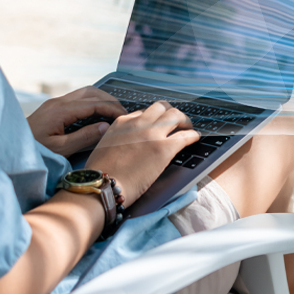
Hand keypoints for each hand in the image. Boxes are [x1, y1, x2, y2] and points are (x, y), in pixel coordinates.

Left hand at [27, 87, 126, 156]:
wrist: (9, 149)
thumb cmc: (34, 151)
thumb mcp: (60, 149)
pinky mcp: (52, 107)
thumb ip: (84, 137)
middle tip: (123, 114)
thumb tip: (106, 126)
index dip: (113, 109)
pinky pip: (77, 98)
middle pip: (91, 92)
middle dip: (110, 100)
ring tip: (114, 112)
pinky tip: (97, 113)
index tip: (126, 118)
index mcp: (61, 111)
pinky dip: (92, 102)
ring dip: (102, 99)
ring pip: (85, 92)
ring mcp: (54, 103)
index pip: (94, 104)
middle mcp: (58, 102)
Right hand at [85, 102, 199, 207]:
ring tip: (187, 128)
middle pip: (162, 107)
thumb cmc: (99, 173)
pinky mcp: (164, 148)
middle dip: (171, 114)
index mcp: (122, 122)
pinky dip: (192, 135)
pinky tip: (194, 139)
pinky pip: (186, 135)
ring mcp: (152, 134)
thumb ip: (117, 137)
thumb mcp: (104, 145)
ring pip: (176, 115)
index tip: (158, 126)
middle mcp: (138, 123)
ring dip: (184, 120)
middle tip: (177, 123)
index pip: (143, 112)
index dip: (153, 119)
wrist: (102, 186)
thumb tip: (127, 142)